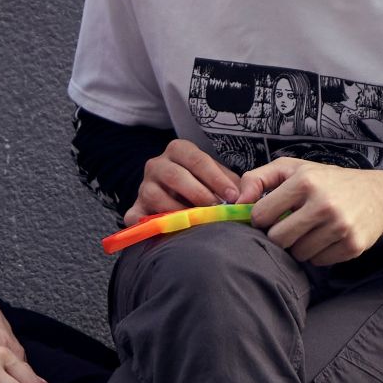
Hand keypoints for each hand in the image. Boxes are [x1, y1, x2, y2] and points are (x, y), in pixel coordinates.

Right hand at [125, 139, 246, 224]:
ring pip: (156, 196)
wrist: (176, 195)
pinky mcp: (135, 208)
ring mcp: (143, 187)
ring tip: (198, 222)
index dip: (216, 178)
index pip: (197, 160)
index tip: (233, 196)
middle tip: (217, 209)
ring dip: (179, 211)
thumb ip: (233, 184)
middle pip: (175, 176)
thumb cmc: (203, 185)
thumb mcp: (217, 177)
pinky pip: (135, 217)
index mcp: (178, 150)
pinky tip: (167, 232)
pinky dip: (149, 225)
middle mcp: (157, 165)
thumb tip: (247, 197)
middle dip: (199, 194)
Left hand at [241, 157, 382, 265]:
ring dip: (300, 246)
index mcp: (304, 181)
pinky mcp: (352, 245)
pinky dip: (318, 254)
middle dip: (280, 236)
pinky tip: (327, 238)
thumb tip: (236, 202)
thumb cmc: (326, 181)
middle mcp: (323, 203)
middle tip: (291, 226)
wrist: (377, 195)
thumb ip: (257, 178)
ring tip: (311, 230)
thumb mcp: (292, 168)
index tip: (270, 216)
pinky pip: (318, 262)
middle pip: (278, 239)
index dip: (261, 219)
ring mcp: (340, 226)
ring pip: (298, 254)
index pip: (261, 215)